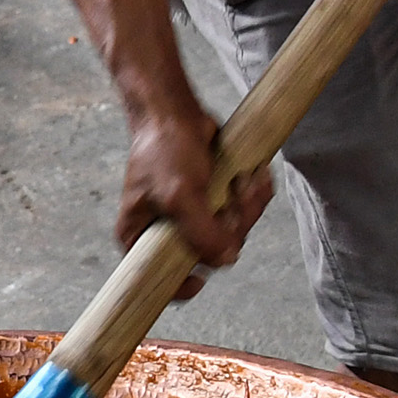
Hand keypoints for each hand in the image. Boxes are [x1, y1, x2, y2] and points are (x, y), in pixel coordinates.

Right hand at [116, 100, 270, 302]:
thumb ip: (202, 233)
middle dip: (231, 227)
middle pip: (212, 254)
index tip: (201, 278)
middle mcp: (168, 231)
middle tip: (230, 200)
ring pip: (235, 233)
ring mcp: (196, 215)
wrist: (174, 112)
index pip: (159, 280)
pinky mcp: (217, 199)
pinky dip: (256, 194)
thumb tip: (227, 259)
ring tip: (243, 179)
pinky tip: (253, 174)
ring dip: (249, 206)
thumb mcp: (179, 196)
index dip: (182, 286)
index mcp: (142, 237)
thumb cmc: (163, 150)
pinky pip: (246, 211)